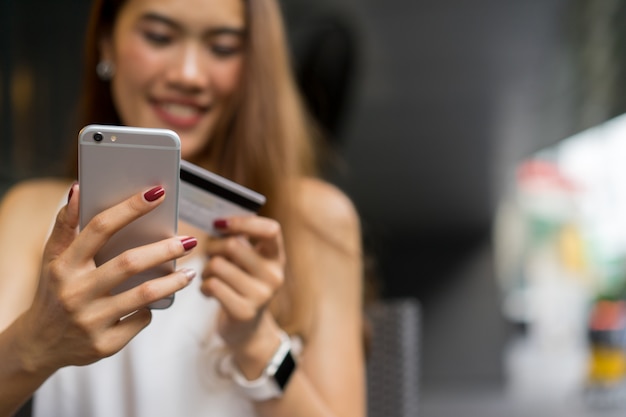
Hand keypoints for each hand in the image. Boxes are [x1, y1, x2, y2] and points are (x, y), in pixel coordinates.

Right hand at [14, 184, 195, 373]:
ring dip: (173, 282)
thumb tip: (78, 188)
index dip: (130, 208)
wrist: (40, 344)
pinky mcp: (104, 344)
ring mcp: (90, 321)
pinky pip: (140, 319)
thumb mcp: (52, 258)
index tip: (157, 193)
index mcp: (64, 265)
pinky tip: (156, 301)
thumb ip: (65, 224)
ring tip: (190, 272)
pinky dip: (152, 308)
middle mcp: (75, 292)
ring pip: (144, 295)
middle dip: (165, 249)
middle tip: (190, 241)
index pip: (99, 228)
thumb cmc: (54, 290)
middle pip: (129, 264)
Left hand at [201, 216, 285, 349]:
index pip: (271, 230)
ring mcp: (261, 295)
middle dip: (213, 247)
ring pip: (218, 265)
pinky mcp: (244, 311)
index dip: (243, 222)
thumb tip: (216, 221)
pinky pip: (212, 285)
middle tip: (209, 254)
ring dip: (206, 269)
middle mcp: (274, 276)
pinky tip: (208, 290)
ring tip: (209, 276)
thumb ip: (240, 241)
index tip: (220, 223)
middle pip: (234, 246)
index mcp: (277, 258)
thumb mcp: (249, 262)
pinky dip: (204, 285)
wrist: (247, 331)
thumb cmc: (242, 286)